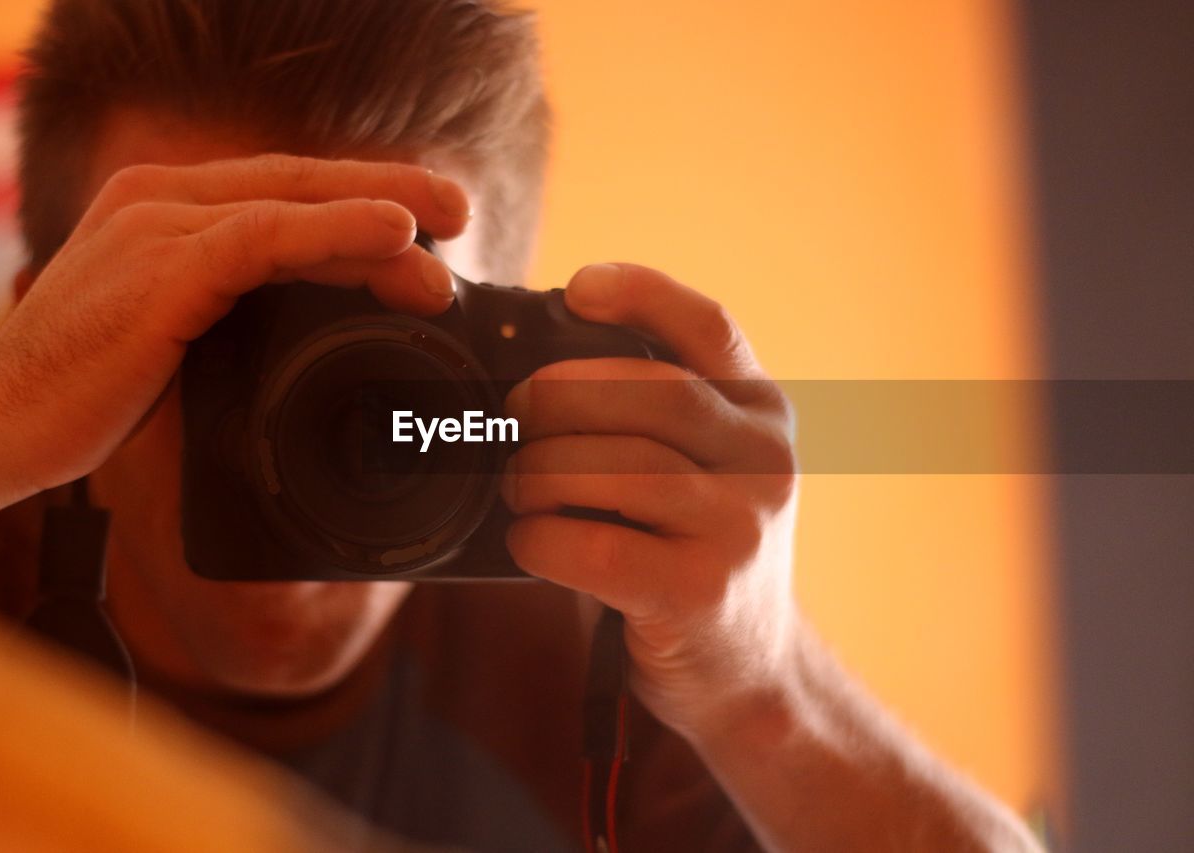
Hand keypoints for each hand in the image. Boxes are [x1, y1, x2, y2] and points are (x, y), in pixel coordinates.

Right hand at [0, 155, 471, 499]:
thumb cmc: (84, 391)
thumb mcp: (172, 334)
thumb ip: (231, 309)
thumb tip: (308, 327)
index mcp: (163, 209)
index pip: (281, 188)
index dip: (357, 198)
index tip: (424, 221)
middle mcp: (160, 200)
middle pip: (299, 181)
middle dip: (387, 192)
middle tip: (459, 211)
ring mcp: (158, 226)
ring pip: (294, 201)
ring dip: (381, 219)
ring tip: (449, 237)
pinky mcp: (161, 269)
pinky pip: (267, 238)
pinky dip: (337, 233)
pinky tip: (393, 238)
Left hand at [502, 262, 798, 740]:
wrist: (748, 671)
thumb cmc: (691, 551)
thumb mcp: (702, 471)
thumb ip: (649, 421)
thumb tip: (527, 378)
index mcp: (761, 414)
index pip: (709, 327)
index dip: (642, 293)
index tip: (576, 288)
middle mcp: (765, 462)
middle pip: (652, 392)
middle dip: (558, 394)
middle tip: (510, 416)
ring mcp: (740, 529)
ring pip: (620, 467)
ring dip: (540, 471)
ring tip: (515, 487)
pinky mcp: (701, 595)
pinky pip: (599, 547)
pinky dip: (542, 538)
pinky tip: (529, 541)